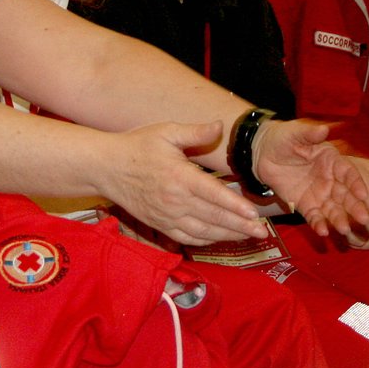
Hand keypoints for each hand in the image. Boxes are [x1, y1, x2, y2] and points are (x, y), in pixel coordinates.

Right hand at [102, 121, 268, 245]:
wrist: (105, 167)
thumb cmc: (137, 146)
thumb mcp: (166, 132)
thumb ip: (195, 131)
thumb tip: (220, 126)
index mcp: (180, 177)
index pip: (214, 195)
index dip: (236, 207)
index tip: (255, 215)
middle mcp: (175, 201)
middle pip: (214, 218)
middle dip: (241, 227)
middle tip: (263, 233)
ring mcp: (167, 216)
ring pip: (204, 232)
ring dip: (228, 236)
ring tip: (248, 237)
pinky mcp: (159, 225)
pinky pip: (187, 238)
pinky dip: (207, 241)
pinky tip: (220, 238)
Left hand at [252, 120, 368, 239]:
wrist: (262, 153)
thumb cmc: (282, 139)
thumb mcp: (295, 133)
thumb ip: (309, 134)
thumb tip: (323, 129)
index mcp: (332, 160)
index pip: (349, 172)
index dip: (357, 183)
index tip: (364, 194)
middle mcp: (331, 179)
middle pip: (347, 194)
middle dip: (356, 207)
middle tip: (364, 219)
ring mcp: (320, 193)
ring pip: (333, 208)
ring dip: (340, 219)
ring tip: (345, 230)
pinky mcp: (306, 205)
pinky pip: (315, 217)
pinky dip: (319, 224)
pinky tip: (323, 232)